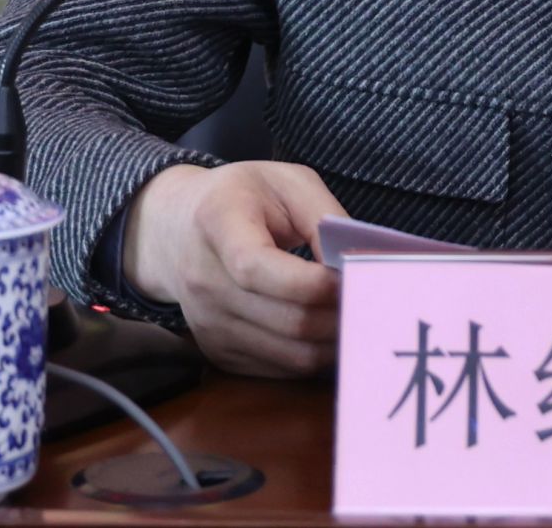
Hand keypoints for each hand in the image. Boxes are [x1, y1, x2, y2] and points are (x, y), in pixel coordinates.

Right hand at [124, 160, 347, 377]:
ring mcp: (208, 323)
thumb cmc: (242, 196)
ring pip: (288, 354)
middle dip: (339, 315)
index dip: (310, 282)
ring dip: (333, 342)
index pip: (257, 268)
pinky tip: (332, 333)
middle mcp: (205, 281)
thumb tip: (357, 263)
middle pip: (284, 319)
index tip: (351, 276)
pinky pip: (278, 368)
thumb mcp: (287, 182)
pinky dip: (313, 356)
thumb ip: (324, 217)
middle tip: (375, 301)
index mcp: (217, 223)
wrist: (175, 229)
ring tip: (361, 318)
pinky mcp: (218, 352)